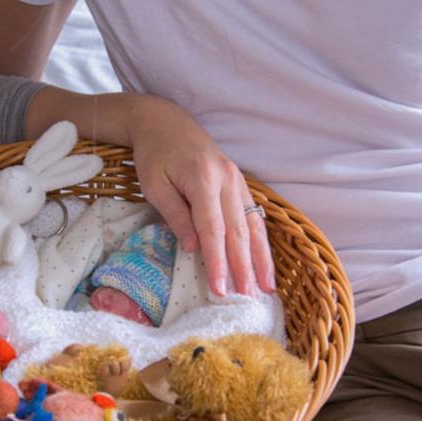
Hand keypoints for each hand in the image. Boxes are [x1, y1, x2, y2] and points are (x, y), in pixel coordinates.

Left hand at [127, 98, 275, 296]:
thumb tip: (193, 249)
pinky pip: (253, 215)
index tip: (219, 289)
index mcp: (203, 179)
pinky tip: (264, 262)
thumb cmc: (154, 154)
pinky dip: (260, 241)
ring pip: (253, 225)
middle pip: (238, 231)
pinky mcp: (239, 182)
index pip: (212, 230)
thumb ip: (175, 216)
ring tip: (267, 288)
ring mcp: (237, 179)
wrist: (165, 121)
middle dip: (244, 267)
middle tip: (247, 297)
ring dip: (260, 259)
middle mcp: (227, 179)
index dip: (218, 262)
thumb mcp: (155, 186)